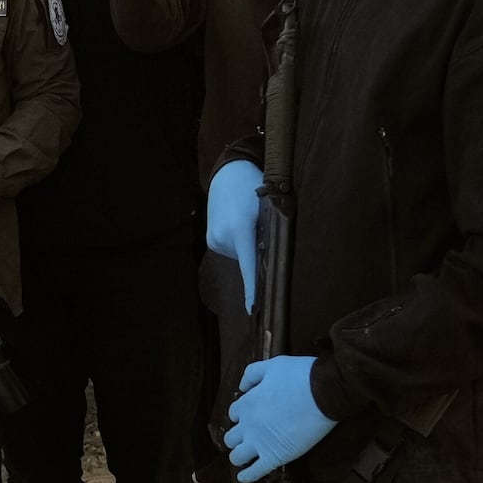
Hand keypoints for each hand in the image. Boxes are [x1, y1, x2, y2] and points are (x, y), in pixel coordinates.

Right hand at [204, 160, 263, 310]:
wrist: (228, 173)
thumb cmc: (254, 187)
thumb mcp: (267, 208)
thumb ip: (269, 233)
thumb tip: (271, 261)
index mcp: (240, 230)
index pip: (249, 267)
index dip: (252, 290)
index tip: (253, 309)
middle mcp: (223, 238)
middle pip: (248, 260)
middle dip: (258, 252)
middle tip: (260, 228)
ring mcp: (214, 240)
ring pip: (240, 256)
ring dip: (248, 246)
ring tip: (246, 221)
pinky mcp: (211, 240)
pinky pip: (232, 250)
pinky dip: (239, 244)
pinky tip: (237, 225)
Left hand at [225, 355, 333, 481]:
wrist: (325, 392)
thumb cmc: (300, 376)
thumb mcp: (272, 365)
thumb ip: (252, 374)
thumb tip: (242, 387)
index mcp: (246, 404)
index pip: (234, 414)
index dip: (242, 416)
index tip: (252, 417)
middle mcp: (248, 425)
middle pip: (230, 438)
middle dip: (237, 438)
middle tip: (249, 438)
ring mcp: (260, 443)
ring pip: (236, 457)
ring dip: (239, 456)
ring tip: (247, 456)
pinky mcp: (276, 457)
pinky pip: (255, 472)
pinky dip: (247, 476)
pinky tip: (244, 478)